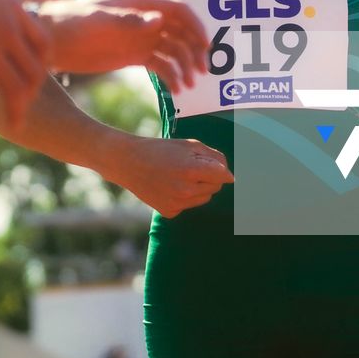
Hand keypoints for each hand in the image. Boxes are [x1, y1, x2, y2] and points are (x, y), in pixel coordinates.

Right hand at [0, 0, 49, 130]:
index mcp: (12, 7)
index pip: (43, 41)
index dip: (42, 61)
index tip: (34, 74)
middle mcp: (8, 30)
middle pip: (34, 69)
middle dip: (32, 91)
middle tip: (25, 106)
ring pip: (14, 88)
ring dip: (16, 110)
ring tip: (13, 124)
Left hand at [36, 0, 207, 88]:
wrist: (49, 41)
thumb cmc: (70, 22)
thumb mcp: (97, 20)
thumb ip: (128, 21)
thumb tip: (159, 21)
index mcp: (139, 4)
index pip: (178, 10)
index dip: (195, 25)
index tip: (206, 45)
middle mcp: (145, 20)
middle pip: (181, 32)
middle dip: (194, 49)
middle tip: (201, 71)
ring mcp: (140, 38)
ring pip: (174, 50)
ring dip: (185, 66)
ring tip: (189, 86)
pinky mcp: (133, 56)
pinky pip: (160, 65)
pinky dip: (171, 77)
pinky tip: (176, 91)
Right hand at [113, 136, 233, 216]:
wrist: (128, 163)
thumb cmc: (160, 149)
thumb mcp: (188, 145)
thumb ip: (213, 157)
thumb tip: (229, 174)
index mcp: (191, 170)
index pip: (223, 176)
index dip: (223, 171)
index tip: (220, 169)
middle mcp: (185, 190)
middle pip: (215, 188)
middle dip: (209, 177)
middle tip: (191, 167)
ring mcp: (177, 204)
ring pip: (204, 198)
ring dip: (198, 188)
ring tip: (179, 176)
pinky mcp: (170, 212)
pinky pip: (189, 205)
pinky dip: (184, 197)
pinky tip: (169, 186)